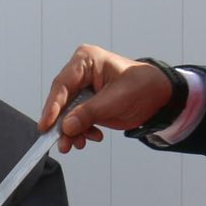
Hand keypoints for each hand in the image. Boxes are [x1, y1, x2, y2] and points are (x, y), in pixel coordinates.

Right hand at [38, 45, 172, 152]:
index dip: (52, 107)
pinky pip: (76, 119)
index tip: (46, 126)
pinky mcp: (86, 103)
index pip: (62, 85)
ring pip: (66, 113)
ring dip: (71, 131)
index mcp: (85, 61)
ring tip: (79, 144)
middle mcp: (79, 74)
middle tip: (62, 143)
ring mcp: (82, 89)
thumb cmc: (142, 86)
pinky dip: (81, 131)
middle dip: (62, 124)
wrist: (158, 95)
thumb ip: (90, 112)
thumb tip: (67, 126)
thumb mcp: (117, 99)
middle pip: (61, 101)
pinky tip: (93, 136)